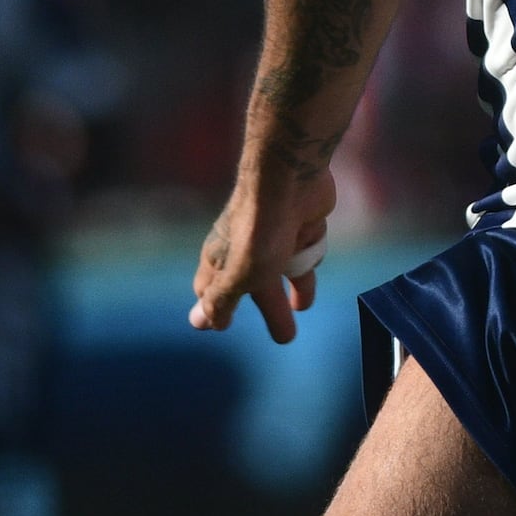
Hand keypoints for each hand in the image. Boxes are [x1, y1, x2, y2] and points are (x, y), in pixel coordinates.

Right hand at [190, 153, 336, 343]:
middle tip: (285, 337)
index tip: (216, 325)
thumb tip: (201, 323)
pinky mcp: (301, 221)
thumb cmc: (259, 231)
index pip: (209, 290)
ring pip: (284, 267)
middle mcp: (245, 247)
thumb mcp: (238, 277)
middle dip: (269, 310)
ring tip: (302, 307)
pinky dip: (309, 254)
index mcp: (221, 260)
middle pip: (256, 287)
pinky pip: (305, 246)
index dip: (212, 308)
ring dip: (294, 287)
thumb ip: (221, 301)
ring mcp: (274, 234)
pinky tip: (314, 262)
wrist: (290, 178)